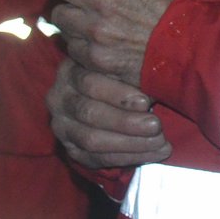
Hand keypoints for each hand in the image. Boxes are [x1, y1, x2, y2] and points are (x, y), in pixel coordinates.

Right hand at [46, 59, 171, 168]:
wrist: (119, 100)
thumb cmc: (129, 74)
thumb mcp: (130, 60)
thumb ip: (132, 66)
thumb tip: (149, 79)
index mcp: (72, 66)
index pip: (90, 81)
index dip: (119, 93)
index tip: (146, 102)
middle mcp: (60, 95)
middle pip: (89, 112)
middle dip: (126, 122)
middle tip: (156, 125)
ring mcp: (62, 124)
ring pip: (92, 139)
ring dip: (129, 143)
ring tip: (159, 142)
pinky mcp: (71, 148)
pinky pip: (96, 158)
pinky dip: (127, 157)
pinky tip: (152, 153)